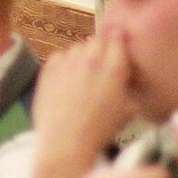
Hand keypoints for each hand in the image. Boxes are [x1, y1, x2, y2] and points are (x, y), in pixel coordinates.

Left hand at [32, 31, 133, 170]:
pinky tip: (67, 75)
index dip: (118, 39)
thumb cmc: (101, 129)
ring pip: (78, 45)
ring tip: (84, 72)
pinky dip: (64, 60)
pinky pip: (59, 54)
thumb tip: (128, 72)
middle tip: (102, 63)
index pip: (117, 37)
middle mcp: (90, 59)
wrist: (66, 140)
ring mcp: (67, 63)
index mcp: (114, 67)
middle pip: (97, 39)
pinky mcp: (48, 69)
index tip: (119, 45)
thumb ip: (130, 84)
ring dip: (83, 54)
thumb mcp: (128, 108)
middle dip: (102, 47)